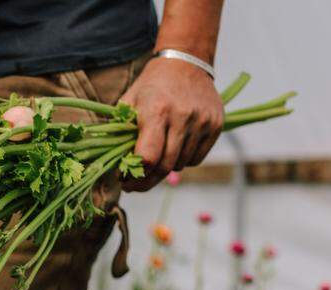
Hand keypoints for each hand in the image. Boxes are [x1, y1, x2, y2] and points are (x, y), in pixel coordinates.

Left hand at [120, 56, 223, 191]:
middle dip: (147, 181)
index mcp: (156, 111)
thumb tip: (114, 164)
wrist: (185, 62)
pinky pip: (197, 158)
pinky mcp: (216, 125)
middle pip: (165, 166)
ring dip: (165, 169)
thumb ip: (120, 132)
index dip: (134, 175)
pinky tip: (174, 150)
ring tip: (155, 162)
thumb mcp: (129, 102)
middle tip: (135, 186)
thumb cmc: (151, 86)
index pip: (148, 157)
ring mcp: (202, 122)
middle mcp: (182, 117)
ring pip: (181, 165)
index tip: (124, 180)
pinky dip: (183, 160)